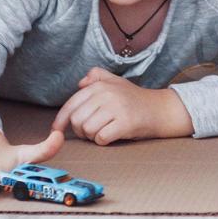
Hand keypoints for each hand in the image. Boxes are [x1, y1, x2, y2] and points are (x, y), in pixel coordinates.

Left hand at [52, 67, 194, 144]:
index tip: (56, 130)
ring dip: (92, 136)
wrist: (161, 109)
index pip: (71, 104)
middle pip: (76, 120)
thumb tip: (80, 83)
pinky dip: (103, 141)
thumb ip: (97, 77)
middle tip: (92, 130)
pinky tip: (112, 136)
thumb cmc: (136, 99)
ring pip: (87, 130)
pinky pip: (101, 138)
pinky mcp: (125, 123)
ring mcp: (116, 107)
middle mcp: (106, 94)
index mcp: (100, 85)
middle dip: (80, 130)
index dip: (60, 120)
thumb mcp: (116, 82)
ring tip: (104, 131)